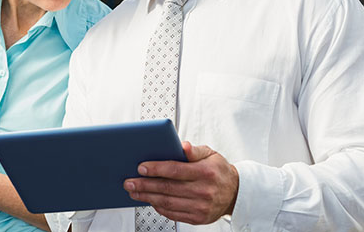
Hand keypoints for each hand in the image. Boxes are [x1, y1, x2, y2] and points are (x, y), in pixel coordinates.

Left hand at [123, 141, 238, 224]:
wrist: (235, 193)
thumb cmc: (218, 171)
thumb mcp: (211, 154)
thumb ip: (194, 150)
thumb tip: (183, 146)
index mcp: (205, 172)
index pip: (175, 170)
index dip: (156, 169)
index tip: (140, 167)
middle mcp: (203, 191)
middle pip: (167, 188)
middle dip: (144, 185)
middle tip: (129, 182)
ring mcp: (200, 207)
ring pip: (167, 202)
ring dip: (147, 197)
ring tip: (134, 192)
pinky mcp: (197, 218)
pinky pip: (173, 213)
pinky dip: (158, 207)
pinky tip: (149, 200)